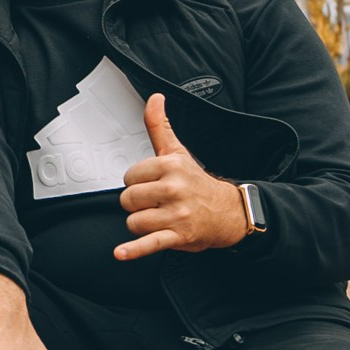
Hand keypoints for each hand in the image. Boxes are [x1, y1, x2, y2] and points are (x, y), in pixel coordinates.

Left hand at [116, 94, 250, 259]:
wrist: (227, 212)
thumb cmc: (197, 182)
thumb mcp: (177, 151)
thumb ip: (159, 125)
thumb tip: (155, 97)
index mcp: (170, 166)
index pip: (129, 176)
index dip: (137, 182)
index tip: (151, 184)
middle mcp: (173, 189)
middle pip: (128, 199)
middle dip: (137, 204)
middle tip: (155, 202)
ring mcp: (176, 214)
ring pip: (134, 221)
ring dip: (141, 223)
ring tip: (158, 217)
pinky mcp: (178, 236)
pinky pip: (150, 243)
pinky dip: (134, 250)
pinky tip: (121, 252)